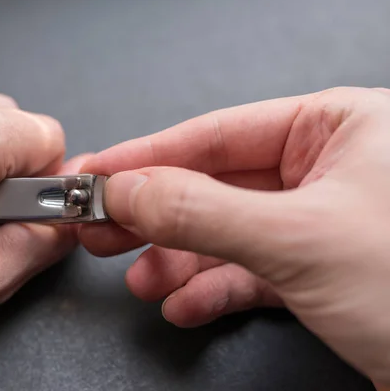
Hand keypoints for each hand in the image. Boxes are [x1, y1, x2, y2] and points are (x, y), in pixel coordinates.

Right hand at [80, 87, 389, 384]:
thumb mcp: (298, 239)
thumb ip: (202, 211)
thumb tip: (131, 190)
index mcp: (337, 129)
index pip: (216, 133)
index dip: (147, 156)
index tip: (97, 174)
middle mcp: (328, 169)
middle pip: (213, 184)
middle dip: (155, 213)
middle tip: (101, 227)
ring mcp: (319, 221)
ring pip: (226, 232)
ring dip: (178, 259)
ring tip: (140, 279)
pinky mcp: (318, 270)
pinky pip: (250, 271)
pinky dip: (213, 289)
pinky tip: (185, 305)